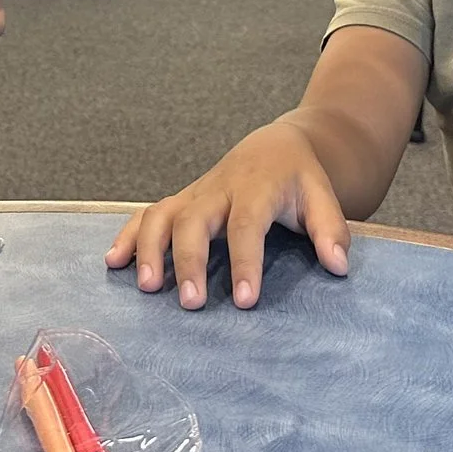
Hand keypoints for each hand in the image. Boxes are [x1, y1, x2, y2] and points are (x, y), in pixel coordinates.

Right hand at [105, 122, 350, 308]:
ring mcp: (194, 195)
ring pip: (161, 214)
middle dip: (188, 261)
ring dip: (149, 249)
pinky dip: (128, 236)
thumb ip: (331, 230)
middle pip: (193, 220)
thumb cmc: (299, 179)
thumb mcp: (323, 196)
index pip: (246, 225)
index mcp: (256, 188)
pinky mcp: (179, 202)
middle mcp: (218, 190)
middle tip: (190, 304)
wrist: (275, 148)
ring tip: (147, 287)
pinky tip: (114, 263)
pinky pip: (146, 214)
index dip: (244, 262)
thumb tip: (338, 266)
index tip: (243, 300)